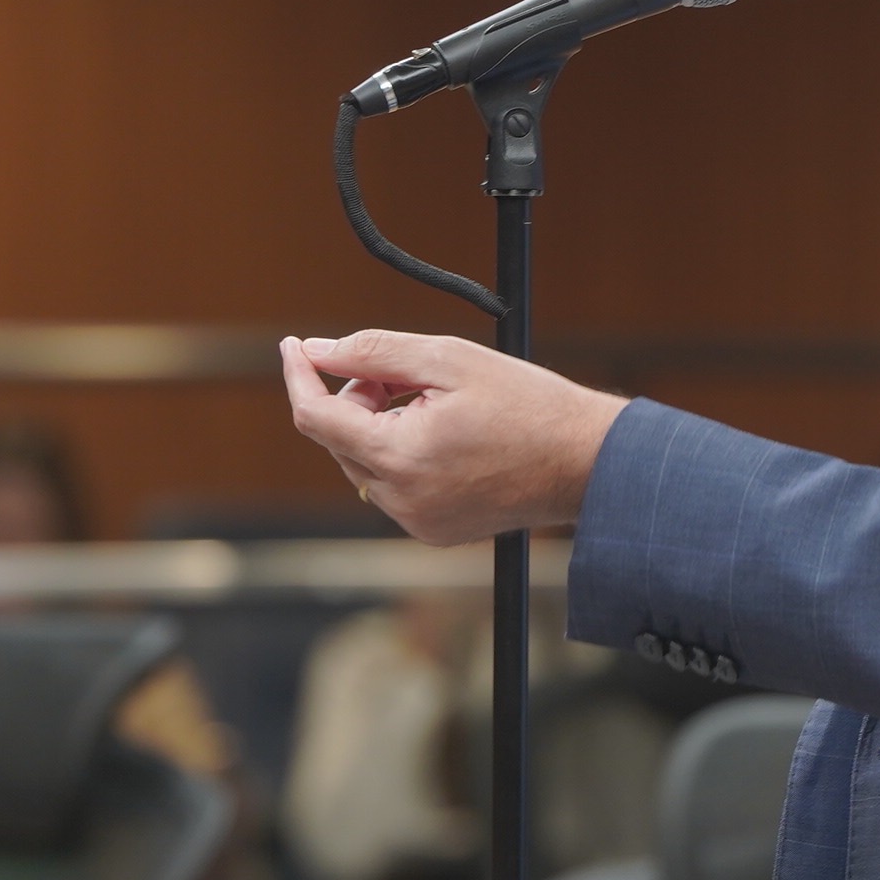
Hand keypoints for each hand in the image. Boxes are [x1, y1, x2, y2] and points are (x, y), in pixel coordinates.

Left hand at [281, 332, 624, 545]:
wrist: (584, 460)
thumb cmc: (527, 403)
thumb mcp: (448, 359)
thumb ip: (373, 352)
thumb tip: (317, 350)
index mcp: (398, 456)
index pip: (314, 416)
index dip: (299, 375)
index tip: (295, 346)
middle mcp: (399, 500)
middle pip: (339, 438)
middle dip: (358, 398)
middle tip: (408, 375)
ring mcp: (415, 523)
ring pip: (364, 464)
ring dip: (381, 428)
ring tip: (439, 407)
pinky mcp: (432, 532)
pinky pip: (393, 487)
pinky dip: (404, 457)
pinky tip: (451, 440)